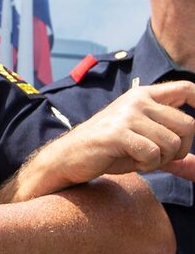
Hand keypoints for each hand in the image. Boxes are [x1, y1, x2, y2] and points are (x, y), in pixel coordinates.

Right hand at [54, 81, 194, 183]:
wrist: (70, 156)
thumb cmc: (109, 150)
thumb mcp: (144, 145)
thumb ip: (172, 153)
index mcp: (144, 96)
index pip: (186, 89)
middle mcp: (137, 100)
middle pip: (188, 124)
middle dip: (180, 149)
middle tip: (159, 156)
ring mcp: (127, 115)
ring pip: (172, 142)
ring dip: (161, 160)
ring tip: (141, 159)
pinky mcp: (118, 133)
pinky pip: (153, 153)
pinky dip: (147, 165)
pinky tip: (132, 161)